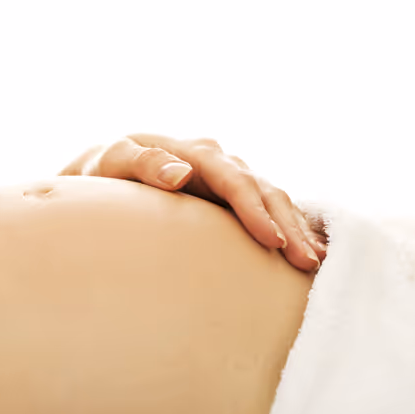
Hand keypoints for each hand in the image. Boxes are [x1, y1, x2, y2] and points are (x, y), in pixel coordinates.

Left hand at [60, 134, 326, 271]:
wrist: (105, 173)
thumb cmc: (102, 171)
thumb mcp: (111, 162)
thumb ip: (141, 162)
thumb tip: (180, 172)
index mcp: (192, 151)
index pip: (232, 179)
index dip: (254, 209)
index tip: (271, 241)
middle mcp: (217, 160)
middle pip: (262, 189)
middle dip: (287, 225)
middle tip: (305, 262)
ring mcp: (227, 176)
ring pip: (272, 198)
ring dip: (295, 228)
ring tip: (312, 262)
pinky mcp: (230, 195)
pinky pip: (268, 207)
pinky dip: (289, 226)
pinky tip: (306, 249)